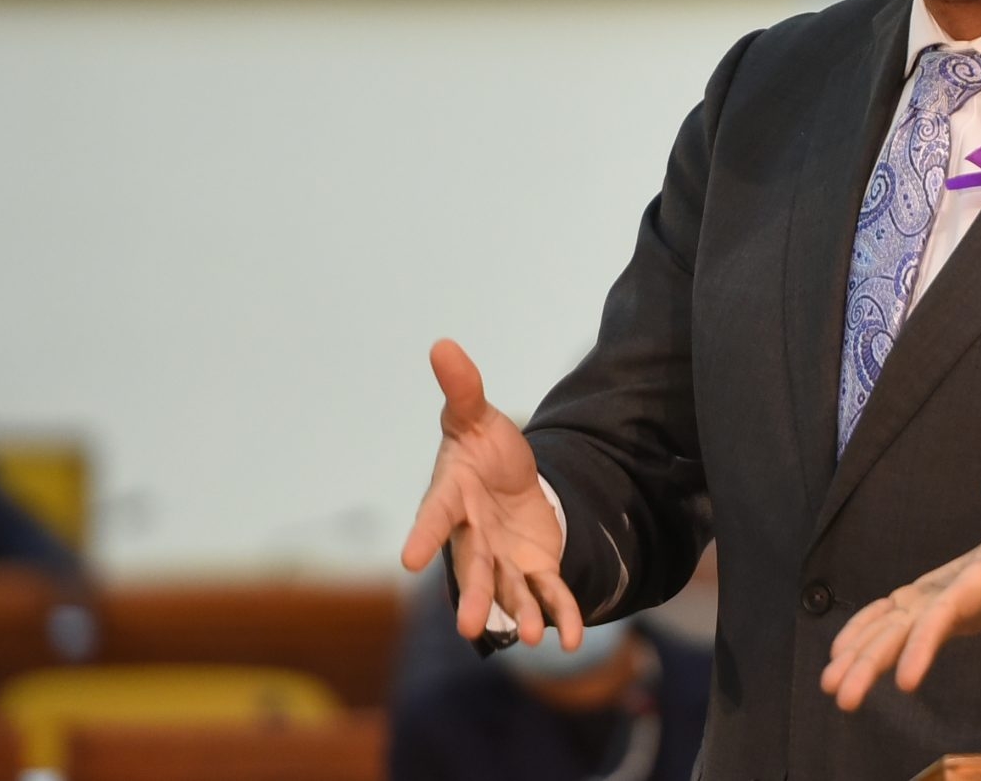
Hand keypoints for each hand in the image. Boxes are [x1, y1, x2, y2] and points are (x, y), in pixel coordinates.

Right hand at [400, 339, 583, 651]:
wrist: (512, 479)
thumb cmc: (483, 447)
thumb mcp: (476, 415)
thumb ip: (463, 388)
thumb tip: (442, 344)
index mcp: (453, 498)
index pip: (436, 517)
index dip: (424, 536)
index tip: (409, 560)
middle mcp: (474, 536)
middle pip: (472, 567)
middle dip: (472, 595)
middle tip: (468, 626)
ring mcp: (502, 557)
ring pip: (508, 590)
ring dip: (518, 613)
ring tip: (529, 638)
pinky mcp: (534, 568)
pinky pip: (547, 594)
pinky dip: (559, 614)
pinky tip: (571, 637)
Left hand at [820, 469, 980, 711]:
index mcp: (980, 585)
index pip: (947, 617)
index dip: (924, 645)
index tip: (905, 680)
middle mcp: (956, 605)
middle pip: (908, 637)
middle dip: (873, 665)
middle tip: (840, 695)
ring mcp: (941, 605)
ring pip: (895, 633)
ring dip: (862, 657)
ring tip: (829, 685)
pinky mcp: (932, 599)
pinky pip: (893, 617)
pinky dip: (866, 630)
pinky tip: (840, 649)